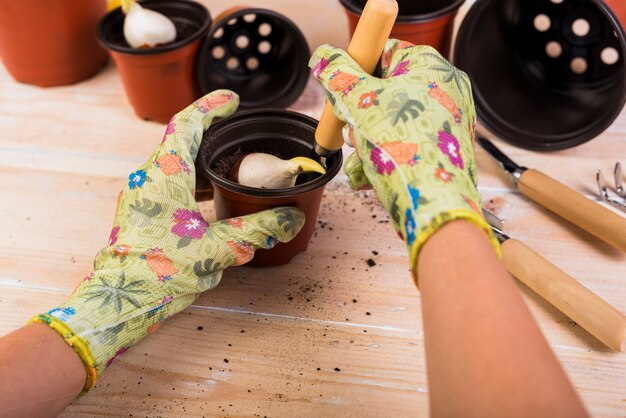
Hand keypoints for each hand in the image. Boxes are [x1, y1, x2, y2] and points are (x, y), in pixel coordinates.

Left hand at [29, 91, 304, 393]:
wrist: (123, 303)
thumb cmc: (163, 273)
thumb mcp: (218, 248)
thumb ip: (258, 229)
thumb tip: (292, 217)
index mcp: (165, 177)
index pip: (187, 126)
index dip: (211, 108)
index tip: (232, 101)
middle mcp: (149, 179)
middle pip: (183, 142)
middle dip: (213, 136)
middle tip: (241, 135)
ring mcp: (142, 195)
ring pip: (176, 164)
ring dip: (204, 162)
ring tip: (234, 167)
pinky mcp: (143, 210)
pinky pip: (170, 183)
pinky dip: (194, 181)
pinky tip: (215, 198)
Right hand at [310, 40, 499, 282]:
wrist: (433, 205)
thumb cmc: (405, 150)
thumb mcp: (358, 103)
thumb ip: (337, 74)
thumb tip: (324, 57)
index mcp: (429, 67)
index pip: (385, 52)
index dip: (357, 71)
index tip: (340, 91)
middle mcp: (443, 90)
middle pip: (386, 91)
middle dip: (360, 116)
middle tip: (351, 132)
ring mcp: (445, 121)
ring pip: (391, 122)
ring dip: (366, 142)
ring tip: (359, 161)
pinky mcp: (442, 149)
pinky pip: (405, 144)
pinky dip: (383, 157)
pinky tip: (368, 176)